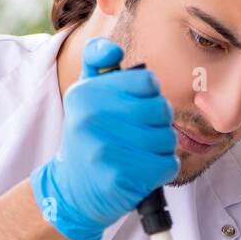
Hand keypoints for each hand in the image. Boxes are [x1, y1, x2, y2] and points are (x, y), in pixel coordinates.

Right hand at [31, 37, 178, 239]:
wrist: (72, 190)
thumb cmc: (88, 137)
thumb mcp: (84, 95)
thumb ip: (97, 63)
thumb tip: (113, 49)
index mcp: (87, 93)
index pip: (147, 81)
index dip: (150, 95)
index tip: (137, 107)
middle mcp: (93, 117)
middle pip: (161, 109)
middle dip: (158, 123)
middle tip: (139, 134)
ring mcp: (107, 148)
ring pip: (167, 138)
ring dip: (161, 147)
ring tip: (138, 153)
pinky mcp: (122, 177)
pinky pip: (168, 164)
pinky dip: (162, 169)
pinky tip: (142, 170)